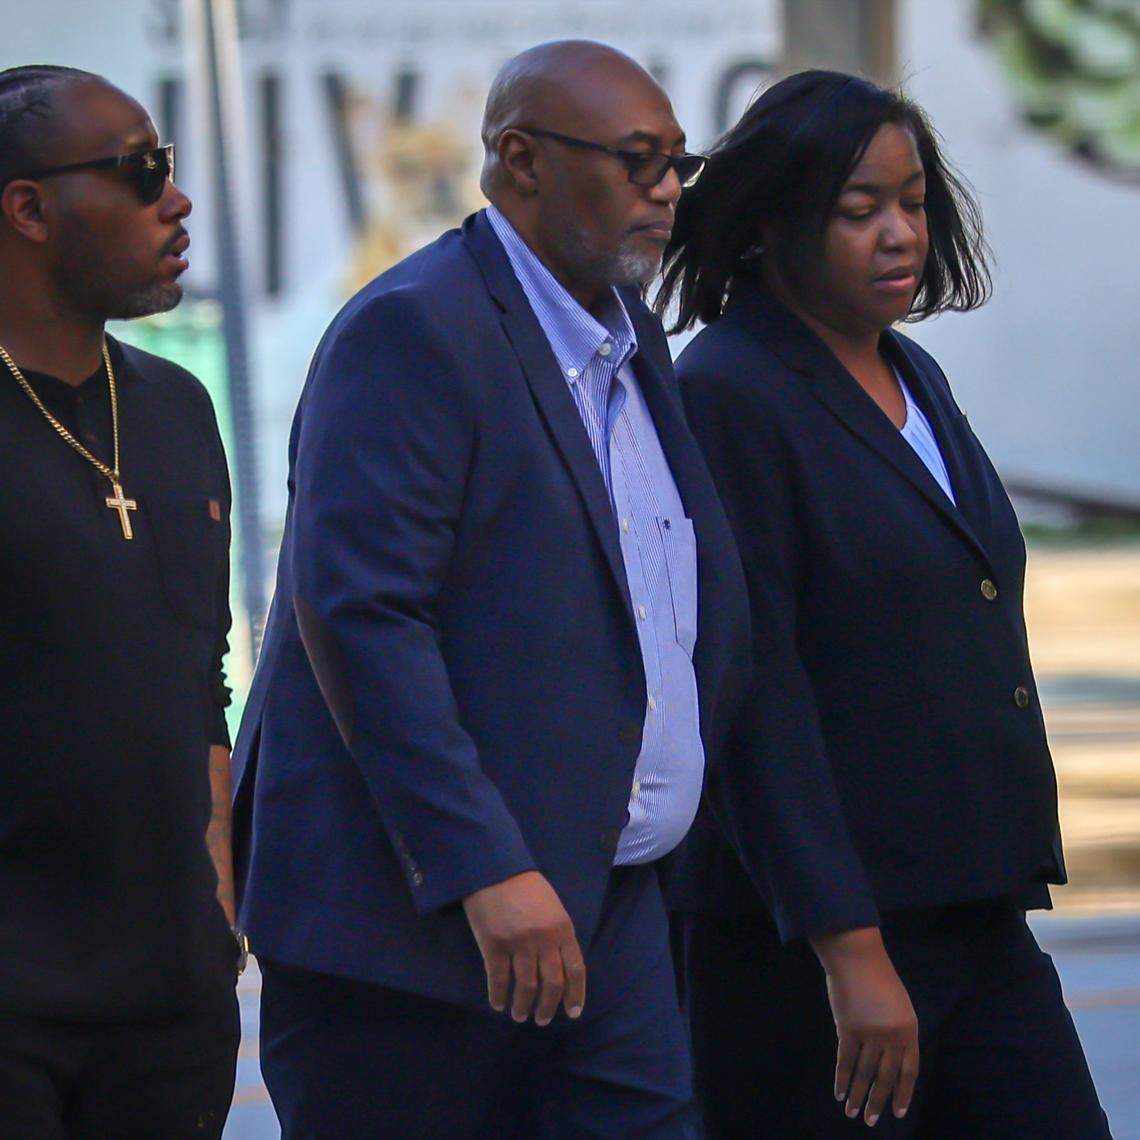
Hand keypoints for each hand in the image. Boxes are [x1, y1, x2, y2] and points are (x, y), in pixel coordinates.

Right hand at [462, 871, 585, 1025]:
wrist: (495, 869)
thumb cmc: (526, 886)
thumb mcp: (553, 907)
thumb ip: (558, 935)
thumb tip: (560, 967)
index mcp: (563, 928)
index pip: (576, 969)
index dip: (575, 994)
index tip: (572, 1012)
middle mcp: (544, 939)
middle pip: (552, 983)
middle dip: (548, 1007)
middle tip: (542, 1019)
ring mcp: (519, 943)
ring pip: (526, 986)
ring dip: (523, 1006)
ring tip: (520, 1015)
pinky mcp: (494, 945)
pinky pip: (498, 979)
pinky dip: (498, 995)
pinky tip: (498, 1003)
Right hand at [811, 927, 918, 1127]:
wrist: (857, 957)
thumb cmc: (879, 977)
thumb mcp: (899, 1005)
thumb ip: (897, 1031)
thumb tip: (888, 1058)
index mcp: (909, 1030)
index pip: (909, 1071)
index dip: (902, 1093)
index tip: (897, 1112)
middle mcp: (892, 1036)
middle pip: (885, 1077)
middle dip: (877, 1101)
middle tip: (871, 1121)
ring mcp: (870, 1034)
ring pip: (864, 1073)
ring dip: (857, 1095)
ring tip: (852, 1112)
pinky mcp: (848, 1029)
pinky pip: (845, 1061)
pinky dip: (841, 1079)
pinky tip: (838, 1093)